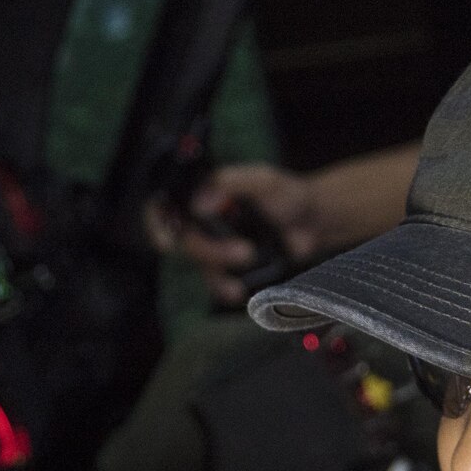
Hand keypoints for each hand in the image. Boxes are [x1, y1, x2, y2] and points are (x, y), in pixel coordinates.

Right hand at [147, 163, 323, 303]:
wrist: (314, 223)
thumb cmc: (288, 194)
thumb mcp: (263, 180)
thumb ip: (231, 182)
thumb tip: (200, 202)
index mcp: (203, 192)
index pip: (164, 204)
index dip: (156, 222)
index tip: (168, 243)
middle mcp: (202, 220)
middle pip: (185, 241)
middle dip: (210, 251)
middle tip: (244, 252)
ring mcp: (215, 245)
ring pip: (200, 266)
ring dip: (219, 274)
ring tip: (251, 267)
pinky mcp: (229, 268)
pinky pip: (216, 284)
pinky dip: (226, 289)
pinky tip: (240, 290)